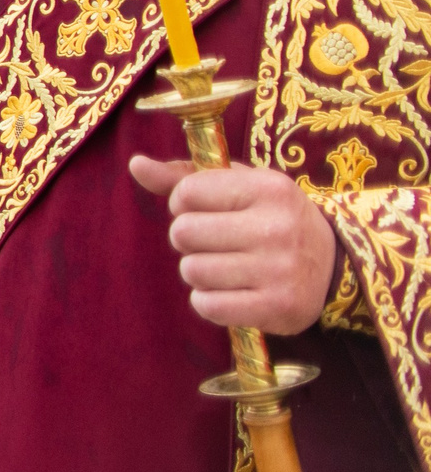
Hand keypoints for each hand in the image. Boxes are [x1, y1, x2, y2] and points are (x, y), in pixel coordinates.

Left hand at [129, 158, 337, 332]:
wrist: (335, 263)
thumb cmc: (271, 217)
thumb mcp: (239, 186)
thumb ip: (183, 176)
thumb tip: (136, 164)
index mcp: (269, 188)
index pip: (187, 193)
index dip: (184, 204)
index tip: (206, 212)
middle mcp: (278, 228)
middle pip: (183, 233)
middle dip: (188, 240)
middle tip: (215, 243)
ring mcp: (280, 270)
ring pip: (192, 270)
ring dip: (198, 271)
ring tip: (226, 267)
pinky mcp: (278, 307)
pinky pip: (207, 306)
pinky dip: (208, 301)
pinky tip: (231, 292)